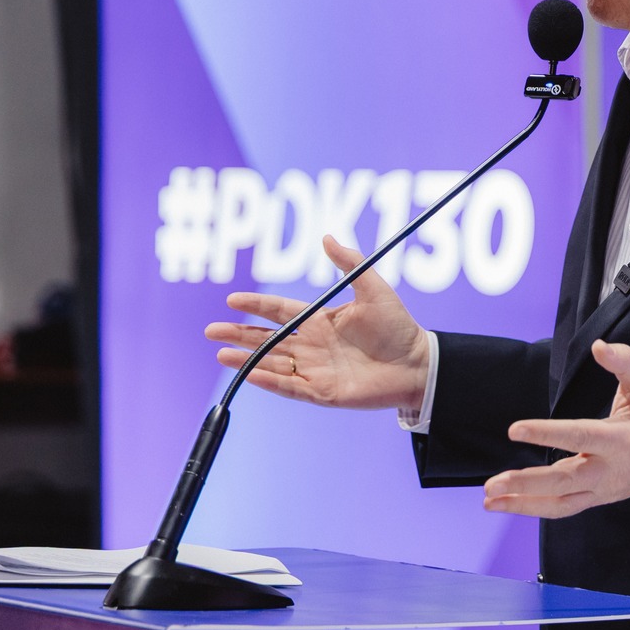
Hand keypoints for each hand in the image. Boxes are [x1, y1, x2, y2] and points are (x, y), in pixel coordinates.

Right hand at [206, 236, 429, 410]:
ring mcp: (315, 370)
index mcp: (321, 320)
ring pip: (272, 363)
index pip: (280, 311)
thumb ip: (349, 264)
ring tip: (220, 353)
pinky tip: (249, 374)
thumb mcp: (374, 289)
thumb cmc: (399, 327)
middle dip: (239, 334)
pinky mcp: (323, 393)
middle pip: (267, 338)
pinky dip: (269, 381)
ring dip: (246, 358)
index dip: (257, 305)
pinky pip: (291, 387)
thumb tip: (326, 237)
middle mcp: (313, 345)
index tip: (232, 300)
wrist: (418, 364)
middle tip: (211, 330)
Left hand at [484, 340, 629, 518]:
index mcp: (622, 440)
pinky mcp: (598, 498)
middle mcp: (610, 470)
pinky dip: (536, 508)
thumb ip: (626, 362)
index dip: (546, 434)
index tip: (515, 430)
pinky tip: (510, 503)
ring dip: (523, 504)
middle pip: (563, 482)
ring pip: (560, 504)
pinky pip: (564, 507)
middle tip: (492, 483)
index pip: (579, 436)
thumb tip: (599, 346)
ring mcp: (603, 490)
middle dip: (525, 484)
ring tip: (490, 500)